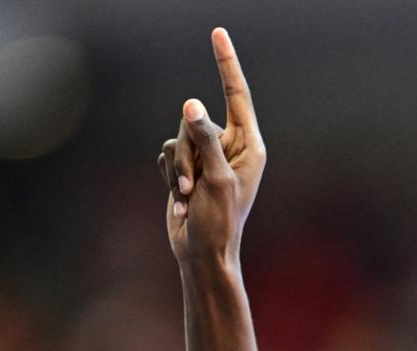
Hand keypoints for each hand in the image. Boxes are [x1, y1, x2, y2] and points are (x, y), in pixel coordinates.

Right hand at [157, 27, 265, 265]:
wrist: (201, 252)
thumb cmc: (218, 222)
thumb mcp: (215, 180)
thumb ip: (205, 141)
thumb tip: (192, 105)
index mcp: (250, 146)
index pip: (237, 95)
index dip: (226, 63)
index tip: (218, 32)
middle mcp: (230, 146)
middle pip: (195, 120)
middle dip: (187, 151)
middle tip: (192, 185)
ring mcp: (208, 156)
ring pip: (178, 137)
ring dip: (176, 167)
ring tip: (187, 195)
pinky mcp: (187, 166)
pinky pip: (166, 152)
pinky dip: (168, 174)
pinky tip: (179, 198)